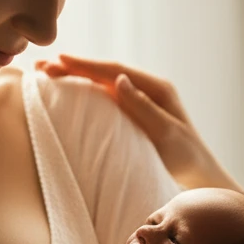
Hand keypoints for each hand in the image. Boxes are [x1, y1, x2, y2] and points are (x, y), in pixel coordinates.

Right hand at [35, 54, 239, 190]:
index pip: (115, 72)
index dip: (86, 65)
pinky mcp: (134, 120)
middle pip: (105, 75)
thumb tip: (118, 79)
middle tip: (41, 66)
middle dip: (74, 68)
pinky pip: (106, 101)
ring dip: (76, 78)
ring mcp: (141, 105)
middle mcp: (148, 92)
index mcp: (158, 90)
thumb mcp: (168, 134)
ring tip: (47, 74)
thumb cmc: (189, 162)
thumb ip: (144, 107)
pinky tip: (69, 94)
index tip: (59, 60)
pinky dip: (85, 94)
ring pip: (102, 86)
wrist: (202, 183)